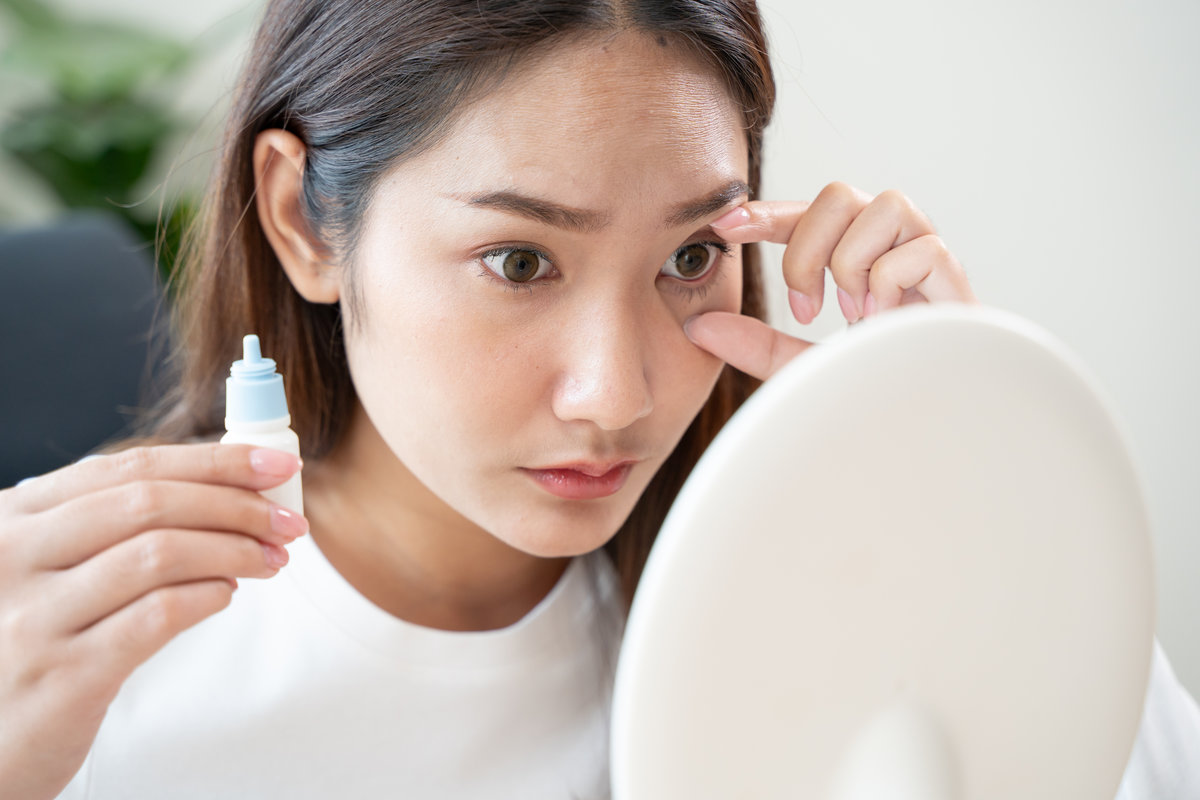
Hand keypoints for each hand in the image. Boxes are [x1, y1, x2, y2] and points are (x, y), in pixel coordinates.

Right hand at [0, 444, 305, 799]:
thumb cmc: (26, 646)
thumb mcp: (45, 572)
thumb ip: (108, 530)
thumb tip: (224, 494)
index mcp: (13, 519)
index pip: (128, 468)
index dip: (212, 461)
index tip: (277, 465)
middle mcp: (13, 557)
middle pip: (149, 503)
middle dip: (236, 506)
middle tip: (288, 521)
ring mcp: (33, 617)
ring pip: (159, 554)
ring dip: (233, 550)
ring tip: (271, 559)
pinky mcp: (64, 674)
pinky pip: (157, 616)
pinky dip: (207, 596)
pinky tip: (227, 595)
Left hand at [685, 182, 977, 379]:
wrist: (934, 434)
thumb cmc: (876, 394)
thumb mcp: (802, 367)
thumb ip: (757, 344)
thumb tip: (697, 326)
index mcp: (858, 259)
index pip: (809, 216)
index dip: (766, 213)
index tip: (723, 226)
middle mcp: (894, 246)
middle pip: (840, 195)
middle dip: (807, 249)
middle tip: (804, 307)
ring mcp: (931, 258)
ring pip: (883, 205)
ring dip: (853, 263)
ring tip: (854, 314)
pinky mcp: (962, 280)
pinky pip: (922, 248)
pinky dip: (893, 284)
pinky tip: (887, 321)